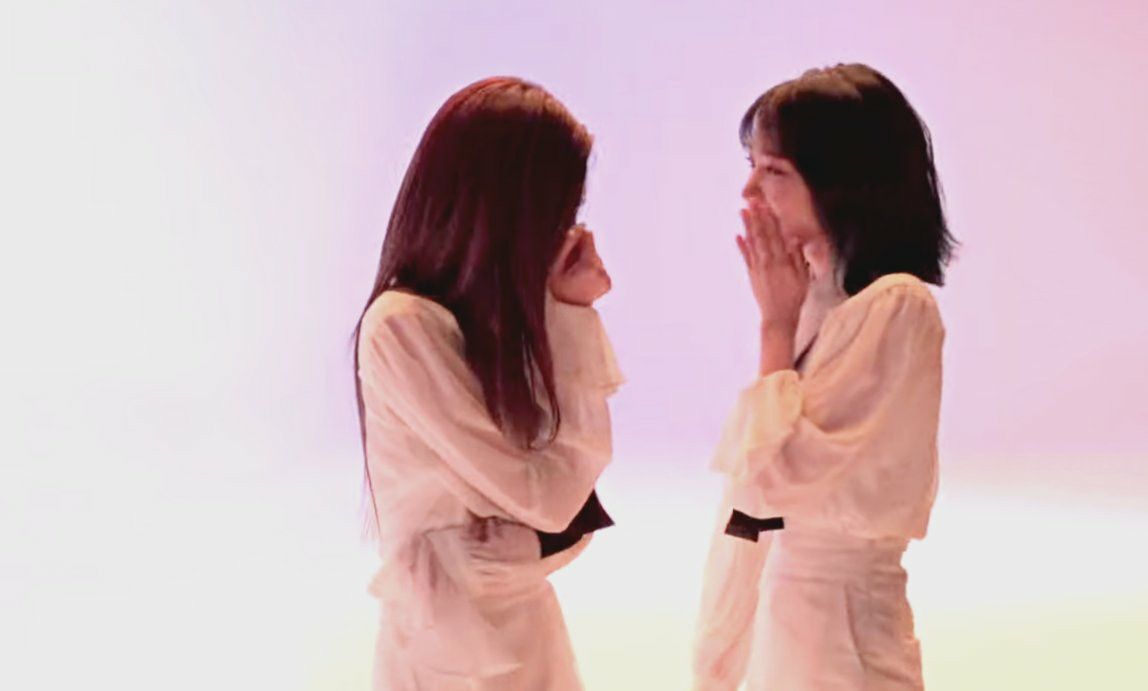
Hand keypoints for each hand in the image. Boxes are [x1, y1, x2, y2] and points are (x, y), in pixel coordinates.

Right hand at [549, 224, 610, 306]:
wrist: (568, 310)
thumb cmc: (559, 286)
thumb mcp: (558, 264)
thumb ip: (569, 245)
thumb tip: (579, 226)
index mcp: (590, 265)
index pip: (590, 238)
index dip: (580, 236)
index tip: (571, 238)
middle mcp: (602, 271)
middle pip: (593, 250)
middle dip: (582, 253)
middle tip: (570, 266)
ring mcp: (607, 279)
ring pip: (597, 259)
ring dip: (587, 262)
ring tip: (575, 275)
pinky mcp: (609, 283)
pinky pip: (600, 269)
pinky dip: (591, 271)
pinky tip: (583, 280)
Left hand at [736, 202, 808, 331]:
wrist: (778, 317)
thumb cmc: (794, 297)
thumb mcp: (803, 277)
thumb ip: (797, 257)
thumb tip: (794, 238)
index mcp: (782, 261)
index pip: (775, 234)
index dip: (770, 218)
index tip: (765, 205)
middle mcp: (768, 262)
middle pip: (762, 234)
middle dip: (756, 216)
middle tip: (751, 201)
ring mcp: (757, 268)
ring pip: (752, 243)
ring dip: (747, 226)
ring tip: (742, 211)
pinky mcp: (752, 275)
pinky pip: (746, 257)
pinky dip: (741, 246)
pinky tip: (737, 235)